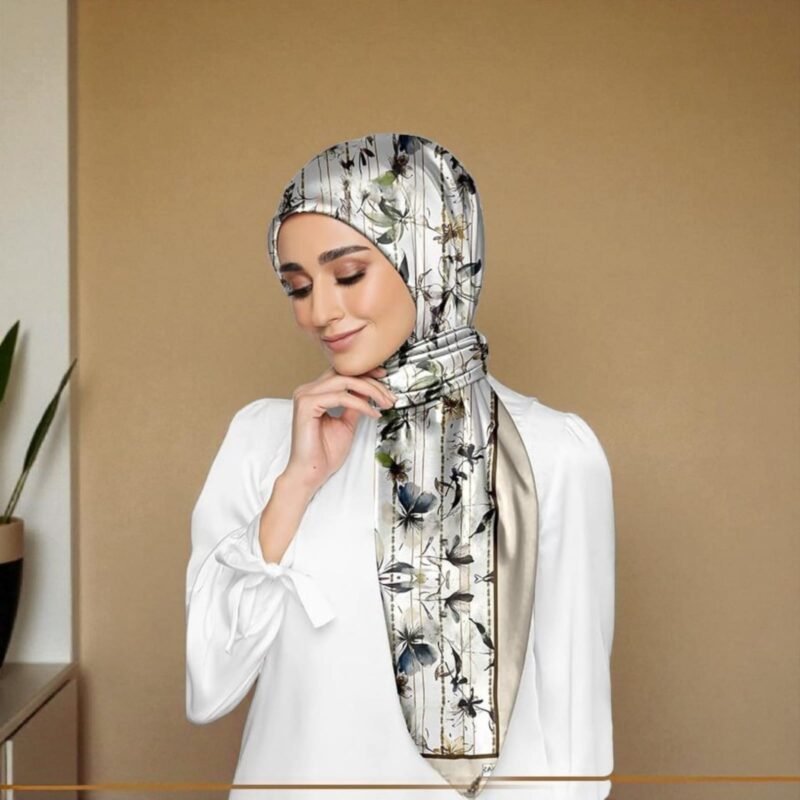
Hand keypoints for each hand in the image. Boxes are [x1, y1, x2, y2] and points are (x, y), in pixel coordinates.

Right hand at [283, 366, 396, 493]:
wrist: (311, 473)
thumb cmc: (325, 453)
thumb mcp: (347, 423)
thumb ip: (355, 405)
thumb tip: (369, 392)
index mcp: (314, 393)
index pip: (341, 373)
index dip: (363, 372)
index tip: (383, 376)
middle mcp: (307, 390)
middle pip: (344, 374)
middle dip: (371, 382)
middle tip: (389, 394)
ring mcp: (305, 396)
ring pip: (344, 381)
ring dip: (369, 390)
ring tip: (384, 403)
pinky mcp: (306, 405)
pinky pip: (341, 397)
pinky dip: (360, 404)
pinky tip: (372, 413)